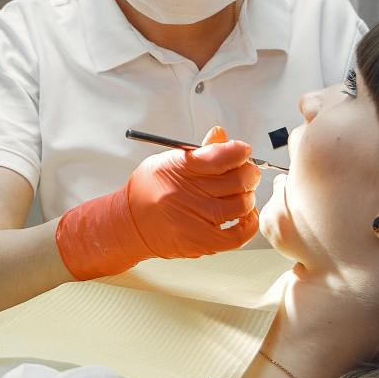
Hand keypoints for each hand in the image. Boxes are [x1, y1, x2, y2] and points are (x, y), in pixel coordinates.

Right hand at [55, 126, 261, 279]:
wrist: (129, 224)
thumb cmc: (149, 190)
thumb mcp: (168, 162)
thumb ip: (199, 151)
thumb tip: (221, 135)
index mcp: (179, 168)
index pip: (221, 156)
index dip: (239, 150)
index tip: (242, 150)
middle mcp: (188, 194)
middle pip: (237, 180)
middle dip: (249, 172)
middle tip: (246, 171)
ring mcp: (196, 220)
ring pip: (242, 205)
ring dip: (248, 195)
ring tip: (241, 193)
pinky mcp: (202, 242)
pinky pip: (238, 234)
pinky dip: (248, 223)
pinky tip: (245, 214)